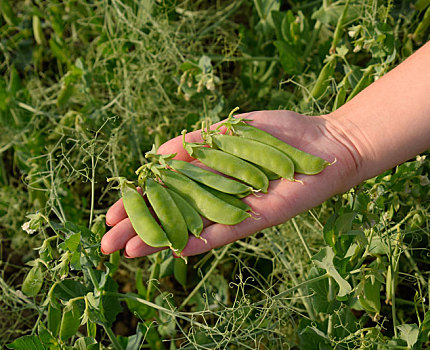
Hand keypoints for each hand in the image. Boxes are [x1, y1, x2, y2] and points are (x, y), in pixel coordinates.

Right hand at [101, 110, 360, 257]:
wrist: (324, 144)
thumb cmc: (280, 133)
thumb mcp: (230, 129)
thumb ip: (194, 143)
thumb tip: (157, 155)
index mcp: (208, 174)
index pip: (164, 192)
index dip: (137, 204)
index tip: (110, 215)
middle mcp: (217, 196)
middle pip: (171, 214)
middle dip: (138, 228)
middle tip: (105, 245)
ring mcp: (234, 210)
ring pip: (190, 228)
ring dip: (159, 240)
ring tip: (127, 252)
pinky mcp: (255, 218)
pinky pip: (223, 233)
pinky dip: (197, 241)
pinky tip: (172, 249)